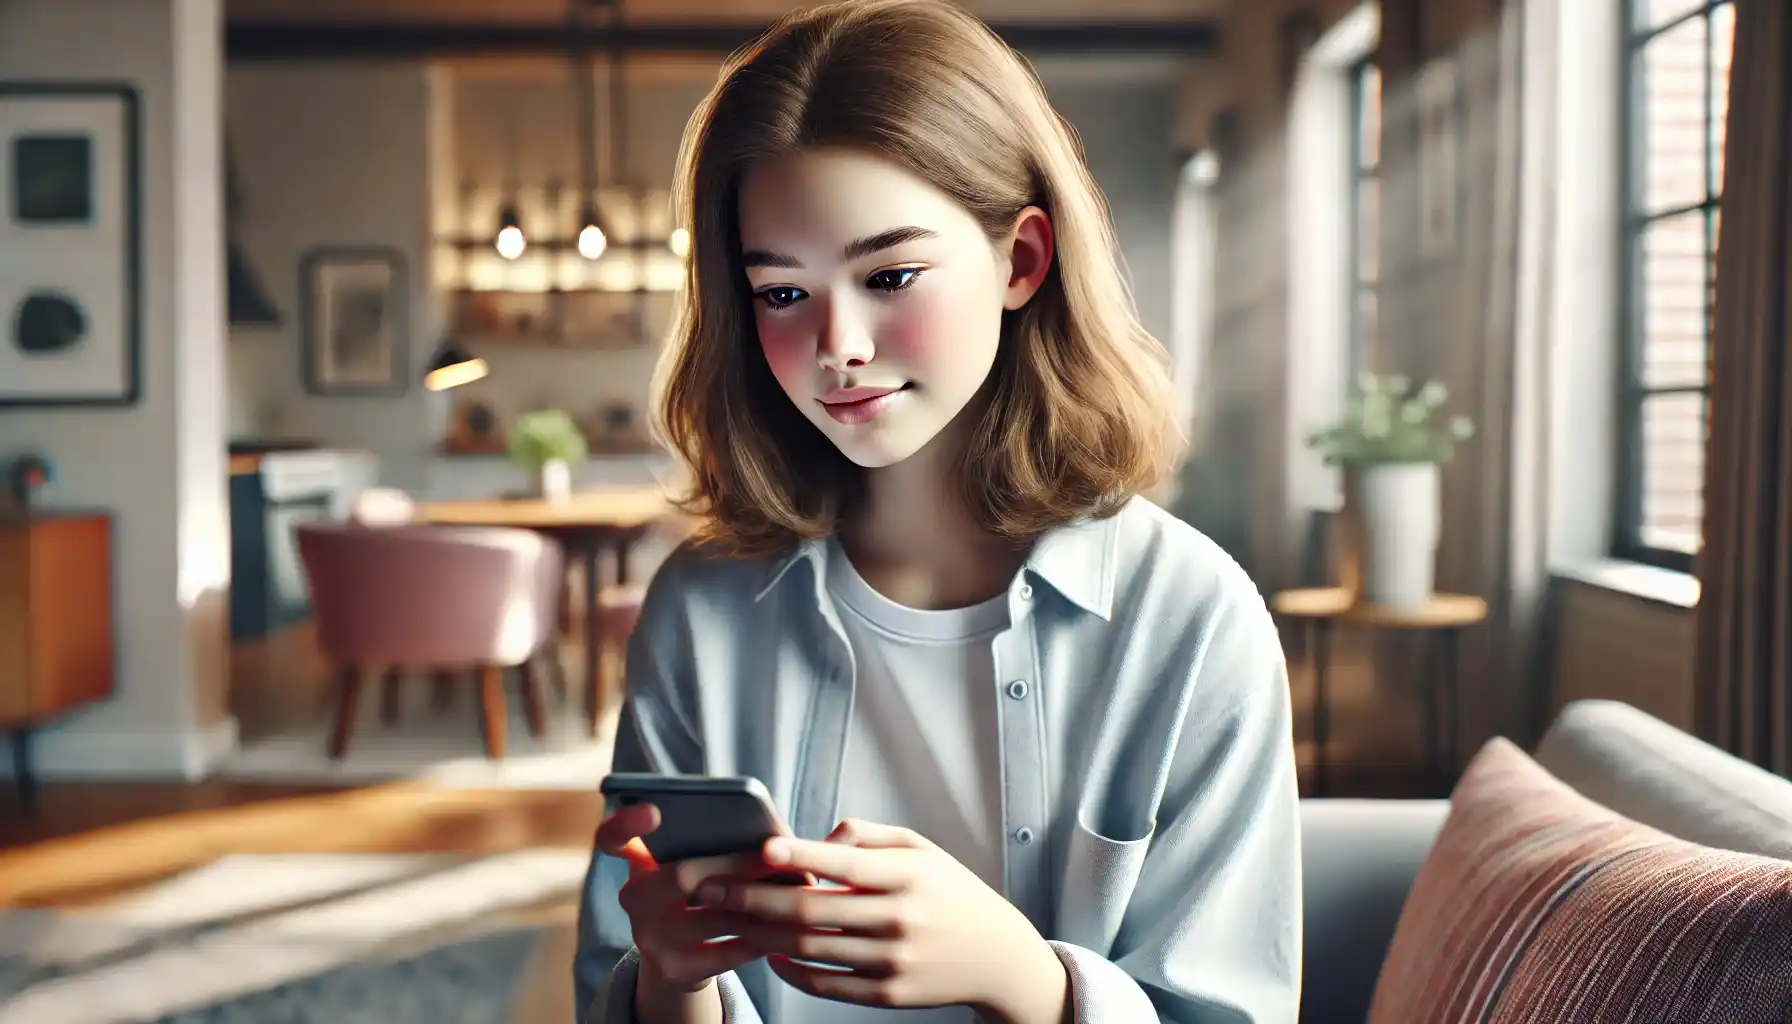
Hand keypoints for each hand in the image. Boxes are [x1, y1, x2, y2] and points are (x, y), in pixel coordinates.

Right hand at [594, 802, 782, 1017]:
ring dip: (759, 902)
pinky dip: (760, 938)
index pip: (611, 837)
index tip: (654, 809)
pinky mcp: (674, 970)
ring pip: (713, 915)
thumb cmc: (701, 894)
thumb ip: (717, 841)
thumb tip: (779, 833)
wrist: (682, 959)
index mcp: (637, 862)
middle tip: (774, 856)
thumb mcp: (696, 864)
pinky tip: (783, 927)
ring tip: (794, 889)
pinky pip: (727, 952)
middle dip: (735, 864)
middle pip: (681, 875)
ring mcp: (649, 938)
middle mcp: (634, 899)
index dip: (626, 823)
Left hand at [694, 819, 1070, 1022]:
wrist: (997, 957)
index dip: (801, 854)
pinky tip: (769, 950)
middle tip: (710, 887)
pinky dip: (790, 968)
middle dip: (752, 896)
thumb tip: (817, 839)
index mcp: (909, 876)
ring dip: (759, 931)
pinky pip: (824, 983)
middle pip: (811, 909)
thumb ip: (868, 836)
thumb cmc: (950, 893)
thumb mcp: (922, 849)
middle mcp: (899, 919)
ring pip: (808, 946)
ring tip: (725, 916)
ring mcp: (892, 961)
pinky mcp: (886, 994)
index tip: (761, 847)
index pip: (845, 862)